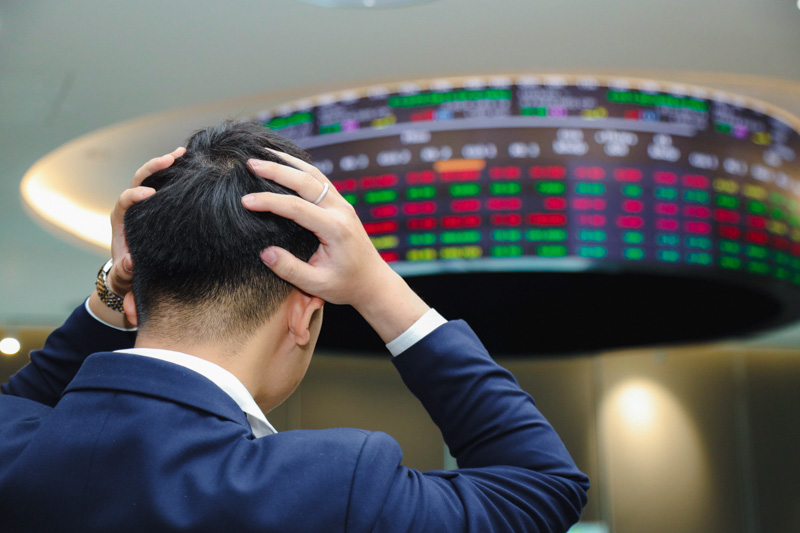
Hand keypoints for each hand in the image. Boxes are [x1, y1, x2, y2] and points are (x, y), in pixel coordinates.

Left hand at [106, 147, 185, 295]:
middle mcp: (131, 206)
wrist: (131, 270)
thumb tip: (130, 262)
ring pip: (152, 176)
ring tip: (183, 152)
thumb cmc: (127, 274)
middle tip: (172, 158)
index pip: (124, 200)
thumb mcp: (124, 277)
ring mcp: (145, 202)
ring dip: (166, 163)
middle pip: (138, 179)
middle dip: (153, 167)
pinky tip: (191, 163)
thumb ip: (124, 272)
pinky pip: (164, 183)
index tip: (149, 193)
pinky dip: (175, 172)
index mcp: (121, 220)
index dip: (134, 194)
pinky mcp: (157, 203)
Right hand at [242, 152, 428, 342]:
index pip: (296, 207)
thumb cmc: (346, 286)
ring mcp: (343, 205)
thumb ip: (290, 270)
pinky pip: (320, 179)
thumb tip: (265, 253)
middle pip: (305, 181)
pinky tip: (285, 163)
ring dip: (289, 163)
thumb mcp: (318, 285)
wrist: (373, 282)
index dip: (269, 201)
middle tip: (250, 163)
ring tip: (264, 154)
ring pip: (314, 174)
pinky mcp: (341, 204)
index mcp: (335, 229)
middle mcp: (340, 211)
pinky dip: (301, 168)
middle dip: (276, 170)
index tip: (245, 201)